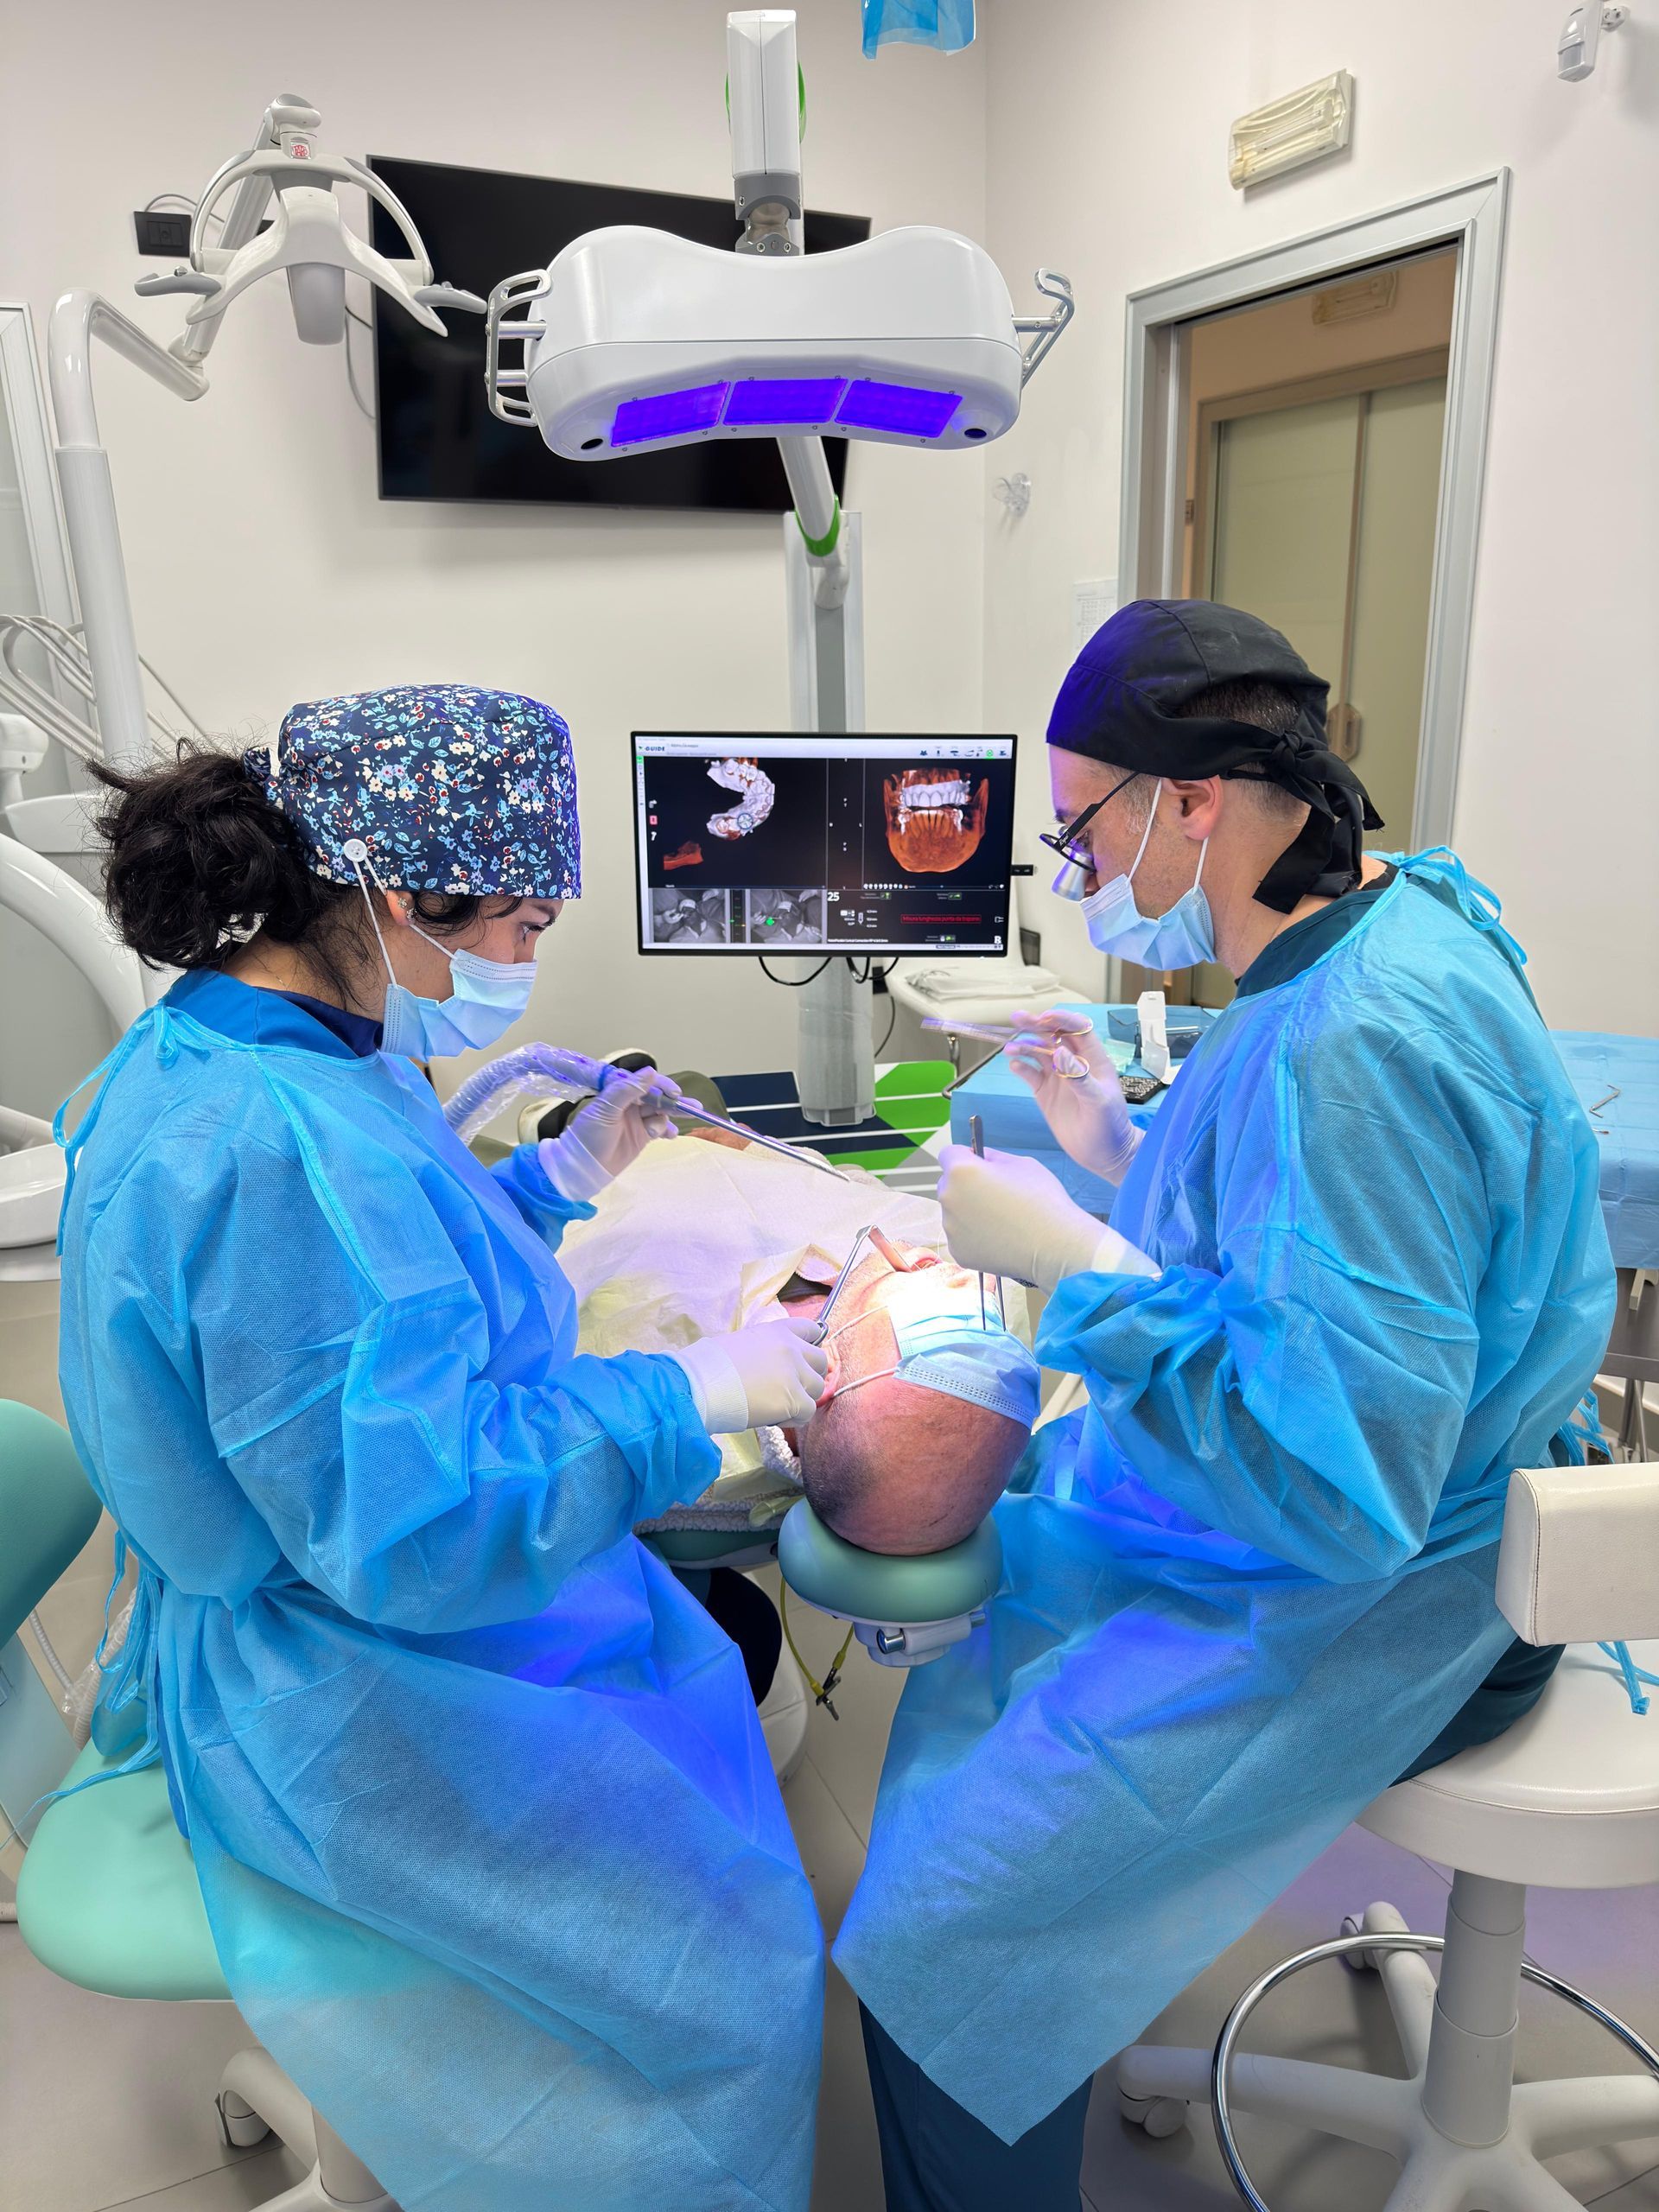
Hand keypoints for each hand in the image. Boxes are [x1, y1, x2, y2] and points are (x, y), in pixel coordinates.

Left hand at [538, 1068, 680, 1198]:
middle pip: (657, 1097)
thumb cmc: (590, 1136)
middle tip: (694, 1106)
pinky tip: (672, 1135)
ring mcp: (637, 1120)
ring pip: (661, 1113)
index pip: (645, 1083)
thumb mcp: (606, 1109)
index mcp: (618, 1092)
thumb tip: (651, 1072)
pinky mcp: (641, 1136)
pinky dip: (667, 1130)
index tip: (674, 1093)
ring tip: (684, 1122)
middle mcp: (629, 1104)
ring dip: (672, 1117)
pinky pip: (659, 1128)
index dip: (661, 1085)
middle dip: (675, 1101)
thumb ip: (627, 1090)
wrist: (583, 1167)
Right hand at [667, 1317, 831, 1434]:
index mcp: (778, 1331)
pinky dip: (794, 1418)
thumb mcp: (742, 1343)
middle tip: (790, 1388)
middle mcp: (792, 1349)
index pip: (811, 1330)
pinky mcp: (794, 1400)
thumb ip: (766, 1349)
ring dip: (802, 1397)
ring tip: (779, 1406)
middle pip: (820, 1361)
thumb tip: (772, 1366)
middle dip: (808, 1374)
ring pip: (818, 1388)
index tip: (801, 1359)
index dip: (809, 1345)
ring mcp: (795, 1374)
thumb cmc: (711, 1364)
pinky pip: (807, 1412)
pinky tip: (775, 1418)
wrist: (701, 1385)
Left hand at [937, 1144, 1158, 1292]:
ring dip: (969, 1211)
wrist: (1055, 1246)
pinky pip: (962, 1236)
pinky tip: (999, 1238)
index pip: (949, 1153)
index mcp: (961, 1171)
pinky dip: (975, 1236)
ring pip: (955, 1212)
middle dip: (965, 1185)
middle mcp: (948, 1198)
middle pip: (948, 1184)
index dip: (966, 1157)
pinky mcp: (958, 1252)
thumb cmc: (1042, 1199)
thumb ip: (992, 1157)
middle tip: (995, 1195)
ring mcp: (951, 1228)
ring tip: (1001, 1220)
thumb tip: (980, 1158)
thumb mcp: (1021, 1163)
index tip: (981, 1165)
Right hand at [1004, 1009, 1140, 1183]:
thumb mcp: (1098, 1102)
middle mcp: (1074, 1063)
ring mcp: (1058, 1078)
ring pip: (1039, 1053)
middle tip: (1017, 1018)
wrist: (1103, 1154)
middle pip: (1053, 1036)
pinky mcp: (1046, 1092)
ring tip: (1009, 1047)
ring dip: (1024, 1046)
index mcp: (1093, 1060)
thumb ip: (1079, 1077)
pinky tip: (1014, 1064)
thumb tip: (1060, 1052)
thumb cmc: (1110, 1127)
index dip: (1062, 1019)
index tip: (1045, 1018)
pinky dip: (1021, 1066)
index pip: (1078, 1030)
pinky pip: (1031, 1073)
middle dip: (1036, 1025)